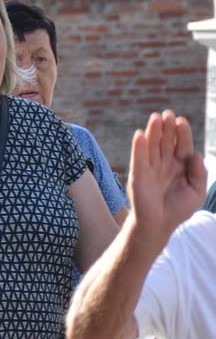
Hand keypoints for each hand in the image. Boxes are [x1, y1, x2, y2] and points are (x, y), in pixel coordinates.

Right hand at [127, 111, 206, 248]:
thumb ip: (199, 173)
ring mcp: (151, 168)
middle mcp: (165, 164)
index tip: (182, 121)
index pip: (182, 145)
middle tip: (168, 114)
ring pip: (152, 146)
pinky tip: (140, 134)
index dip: (182, 133)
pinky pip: (138, 158)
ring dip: (153, 132)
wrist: (159, 225)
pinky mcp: (138, 175)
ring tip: (156, 117)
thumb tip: (195, 155)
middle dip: (168, 128)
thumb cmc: (178, 209)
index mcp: (180, 165)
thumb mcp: (197, 192)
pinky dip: (138, 146)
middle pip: (166, 141)